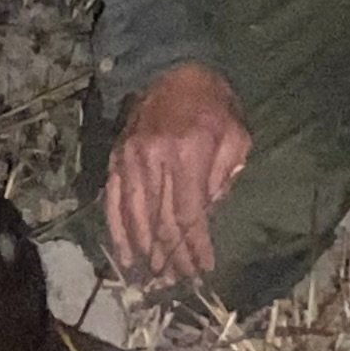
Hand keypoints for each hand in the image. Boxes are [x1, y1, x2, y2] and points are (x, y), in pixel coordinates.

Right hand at [105, 61, 248, 287]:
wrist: (171, 68)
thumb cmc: (212, 102)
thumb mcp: (236, 134)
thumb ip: (225, 176)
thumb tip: (207, 213)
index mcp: (189, 154)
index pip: (189, 214)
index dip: (195, 246)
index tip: (203, 269)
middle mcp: (155, 159)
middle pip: (160, 222)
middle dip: (172, 258)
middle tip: (180, 283)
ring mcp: (130, 160)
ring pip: (134, 217)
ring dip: (145, 253)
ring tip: (153, 280)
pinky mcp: (116, 159)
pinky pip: (113, 202)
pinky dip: (118, 231)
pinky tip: (125, 255)